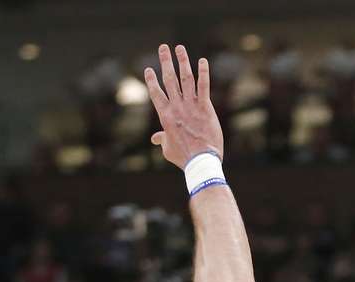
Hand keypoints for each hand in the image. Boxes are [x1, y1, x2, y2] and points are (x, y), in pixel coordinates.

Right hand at [143, 44, 222, 167]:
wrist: (201, 161)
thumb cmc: (184, 157)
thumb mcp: (168, 149)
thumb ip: (162, 139)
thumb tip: (155, 138)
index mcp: (165, 116)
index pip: (156, 93)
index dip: (152, 79)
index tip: (149, 69)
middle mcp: (177, 107)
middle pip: (169, 80)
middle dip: (165, 62)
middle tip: (163, 48)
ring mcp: (191, 106)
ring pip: (185, 79)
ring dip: (182, 61)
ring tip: (179, 48)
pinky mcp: (205, 108)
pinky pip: (204, 87)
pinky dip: (203, 73)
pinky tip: (202, 61)